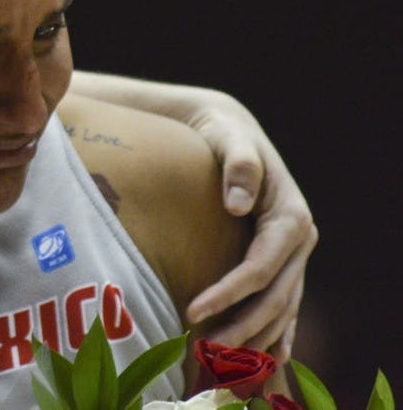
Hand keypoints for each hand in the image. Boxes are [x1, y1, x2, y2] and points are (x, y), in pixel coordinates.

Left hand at [182, 91, 317, 361]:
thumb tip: (237, 204)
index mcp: (290, 216)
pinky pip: (283, 305)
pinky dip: (274, 334)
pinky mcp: (282, 261)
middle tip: (202, 350)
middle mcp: (299, 240)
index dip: (229, 293)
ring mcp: (294, 254)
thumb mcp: (229, 139)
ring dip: (255, 338)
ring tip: (219, 362)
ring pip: (281, 308)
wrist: (230, 130)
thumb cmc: (224, 134)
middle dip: (240, 327)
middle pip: (274, 297)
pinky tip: (264, 362)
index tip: (192, 311)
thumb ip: (238, 166)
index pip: (260, 267)